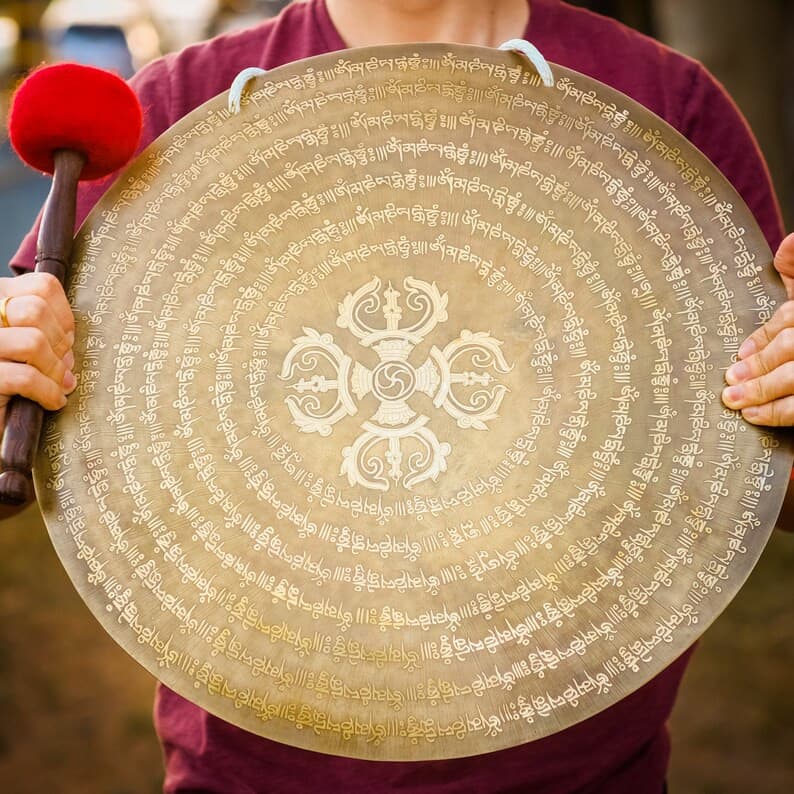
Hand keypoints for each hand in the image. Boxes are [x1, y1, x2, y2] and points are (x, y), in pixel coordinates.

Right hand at [0, 273, 75, 428]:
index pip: (41, 286)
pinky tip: (52, 401)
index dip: (64, 314)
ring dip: (54, 369)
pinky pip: (25, 377)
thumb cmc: (11, 380)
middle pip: (35, 311)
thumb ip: (42, 328)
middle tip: (63, 365)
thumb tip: (70, 339)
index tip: (66, 339)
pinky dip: (48, 392)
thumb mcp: (24, 345)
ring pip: (32, 342)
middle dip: (59, 342)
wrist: (1, 428)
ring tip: (58, 384)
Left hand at [722, 233, 793, 424]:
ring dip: (762, 390)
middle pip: (793, 345)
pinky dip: (778, 413)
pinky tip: (754, 416)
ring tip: (733, 399)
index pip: (790, 317)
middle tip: (730, 377)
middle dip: (760, 363)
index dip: (763, 336)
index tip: (738, 353)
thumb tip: (788, 243)